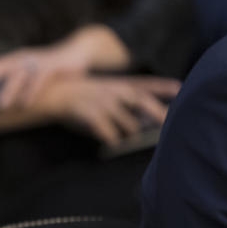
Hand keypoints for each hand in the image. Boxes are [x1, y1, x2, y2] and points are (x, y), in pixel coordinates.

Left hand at [0, 24, 130, 109]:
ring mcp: (38, 60)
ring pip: (19, 74)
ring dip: (8, 90)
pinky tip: (25, 103)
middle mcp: (25, 57)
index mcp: (18, 58)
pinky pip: (39, 79)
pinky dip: (31, 91)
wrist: (77, 52)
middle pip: (3, 67)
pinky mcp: (52, 65)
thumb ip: (19, 84)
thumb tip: (0, 104)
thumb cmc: (50, 68)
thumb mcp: (33, 73)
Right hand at [39, 76, 180, 146]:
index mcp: (114, 85)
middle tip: (167, 123)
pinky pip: (108, 132)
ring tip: (126, 140)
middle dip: (157, 112)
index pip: (143, 84)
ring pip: (127, 123)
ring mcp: (101, 101)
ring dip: (130, 134)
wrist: (46, 96)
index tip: (180, 88)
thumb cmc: (73, 102)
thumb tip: (138, 127)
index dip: (162, 86)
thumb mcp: (96, 96)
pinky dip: (112, 139)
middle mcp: (111, 90)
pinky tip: (110, 143)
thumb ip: (117, 108)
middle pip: (141, 100)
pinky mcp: (90, 113)